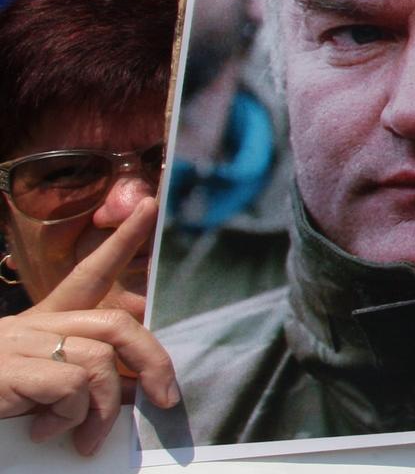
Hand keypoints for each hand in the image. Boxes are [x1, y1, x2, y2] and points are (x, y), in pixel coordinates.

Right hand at [0, 198, 177, 455]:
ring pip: (99, 360)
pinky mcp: (9, 370)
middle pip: (114, 325)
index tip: (149, 207)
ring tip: (87, 440)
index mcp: (41, 325)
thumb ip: (84, 379)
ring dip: (103, 409)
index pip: (88, 275)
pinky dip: (71, 416)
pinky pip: (71, 385)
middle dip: (153, 360)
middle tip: (166, 398)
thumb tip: (137, 390)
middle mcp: (32, 326)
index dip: (121, 242)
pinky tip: (45, 431)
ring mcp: (19, 345)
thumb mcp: (41, 388)